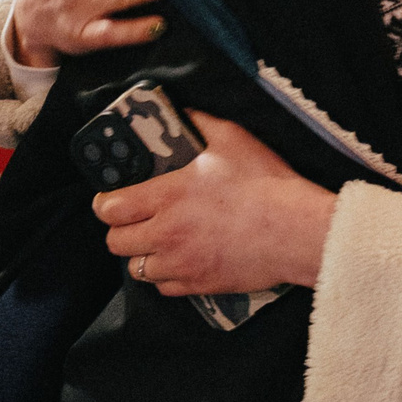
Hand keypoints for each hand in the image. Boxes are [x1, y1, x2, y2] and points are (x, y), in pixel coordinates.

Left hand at [93, 112, 335, 296]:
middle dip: (119, 230)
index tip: (110, 200)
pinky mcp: (199, 285)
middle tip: (133, 220)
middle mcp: (167, 233)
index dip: (104, 204)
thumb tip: (182, 113)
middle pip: (116, 242)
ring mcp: (182, 263)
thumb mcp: (231, 139)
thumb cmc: (266, 184)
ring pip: (136, 270)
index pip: (111, 208)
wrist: (297, 230)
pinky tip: (178, 261)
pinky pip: (164, 288)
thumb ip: (199, 124)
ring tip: (155, 242)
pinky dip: (165, 277)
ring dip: (141, 255)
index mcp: (168, 195)